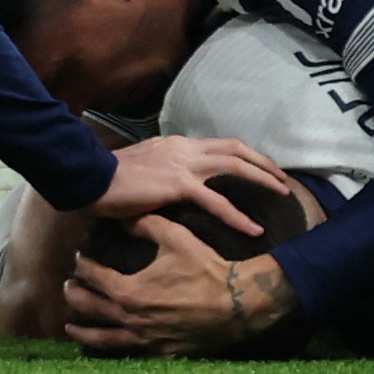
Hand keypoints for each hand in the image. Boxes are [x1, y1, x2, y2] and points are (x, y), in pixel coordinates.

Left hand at [62, 215, 298, 357]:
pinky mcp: (162, 353)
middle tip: (68, 287)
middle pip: (92, 310)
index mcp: (130, 291)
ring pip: (105, 340)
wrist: (237, 302)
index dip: (84, 265)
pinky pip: (131, 355)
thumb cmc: (205, 267)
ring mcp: (146, 340)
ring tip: (71, 328)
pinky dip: (115, 350)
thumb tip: (123, 219)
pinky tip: (110, 347)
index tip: (80, 256)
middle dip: (76, 297)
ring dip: (85, 332)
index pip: (95, 278)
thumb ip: (145, 224)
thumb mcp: (175, 237)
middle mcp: (132, 320)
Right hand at [88, 134, 294, 231]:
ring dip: (261, 178)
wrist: (90, 177)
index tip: (260, 166)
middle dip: (262, 162)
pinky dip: (237, 215)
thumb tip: (172, 185)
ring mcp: (183, 164)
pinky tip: (252, 229)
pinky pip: (216, 200)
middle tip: (282, 178)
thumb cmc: (110, 178)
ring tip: (281, 194)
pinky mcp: (178, 184)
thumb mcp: (144, 168)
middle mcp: (185, 148)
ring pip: (233, 166)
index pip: (219, 145)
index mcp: (177, 144)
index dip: (244, 155)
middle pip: (235, 148)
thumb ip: (163, 172)